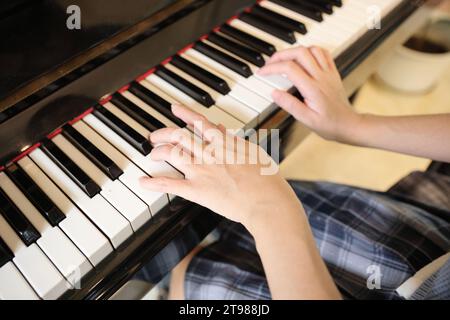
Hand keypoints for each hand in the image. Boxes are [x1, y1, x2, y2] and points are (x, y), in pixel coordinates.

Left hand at [139, 104, 304, 231]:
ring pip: (171, 154)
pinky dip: (154, 183)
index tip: (174, 108)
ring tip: (151, 154)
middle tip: (155, 137)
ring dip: (157, 152)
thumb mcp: (252, 152)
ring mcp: (201, 171)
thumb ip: (233, 139)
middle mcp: (209, 153)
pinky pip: (170, 184)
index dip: (184, 114)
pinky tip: (143, 181)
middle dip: (163, 134)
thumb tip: (221, 128)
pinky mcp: (197, 190)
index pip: (199, 122)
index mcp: (223, 142)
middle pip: (178, 136)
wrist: (266, 200)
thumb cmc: (265, 178)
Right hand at [259, 46, 359, 141]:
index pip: (289, 69)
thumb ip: (290, 105)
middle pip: (299, 53)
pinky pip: (323, 53)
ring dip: (295, 51)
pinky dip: (310, 50)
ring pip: (311, 49)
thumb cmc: (329, 125)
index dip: (272, 68)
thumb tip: (274, 93)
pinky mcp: (333, 73)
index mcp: (313, 89)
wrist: (349, 124)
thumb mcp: (307, 120)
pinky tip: (303, 58)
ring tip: (284, 60)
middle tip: (269, 63)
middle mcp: (321, 77)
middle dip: (280, 55)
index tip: (262, 73)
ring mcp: (328, 73)